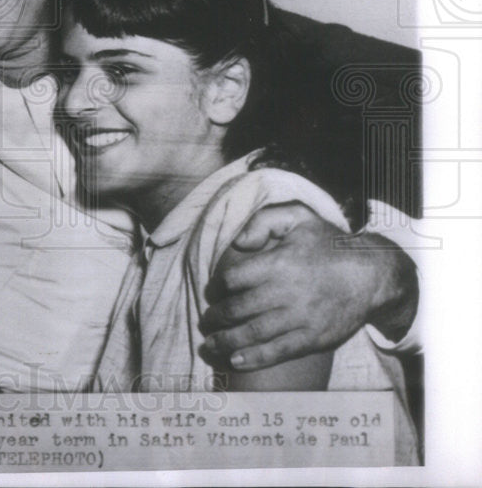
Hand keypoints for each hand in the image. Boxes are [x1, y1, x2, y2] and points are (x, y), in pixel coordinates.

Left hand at [200, 205, 416, 370]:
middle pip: (237, 309)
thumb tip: (239, 242)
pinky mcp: (312, 338)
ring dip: (225, 341)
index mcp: (279, 263)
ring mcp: (300, 318)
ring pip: (252, 334)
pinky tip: (235, 361)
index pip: (233, 278)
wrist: (372, 275)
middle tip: (206, 320)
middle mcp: (286, 293)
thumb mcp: (298, 217)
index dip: (218, 285)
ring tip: (210, 345)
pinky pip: (278, 352)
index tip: (213, 291)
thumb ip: (264, 221)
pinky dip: (253, 359)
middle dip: (215, 317)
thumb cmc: (329, 245)